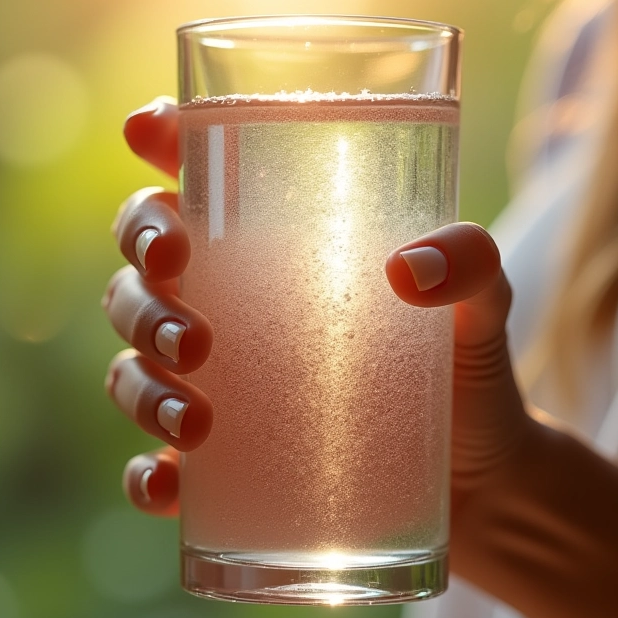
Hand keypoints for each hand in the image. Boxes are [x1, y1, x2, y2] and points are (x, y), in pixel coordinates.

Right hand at [104, 98, 534, 531]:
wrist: (478, 477)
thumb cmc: (464, 368)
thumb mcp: (482, 303)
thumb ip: (472, 262)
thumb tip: (411, 268)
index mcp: (280, 246)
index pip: (201, 176)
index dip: (160, 140)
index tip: (147, 132)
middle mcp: (235, 305)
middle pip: (143, 271)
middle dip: (144, 287)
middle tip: (192, 331)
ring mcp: (224, 385)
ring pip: (134, 363)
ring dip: (142, 385)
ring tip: (195, 421)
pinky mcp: (228, 462)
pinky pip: (158, 465)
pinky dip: (148, 476)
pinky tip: (169, 485)